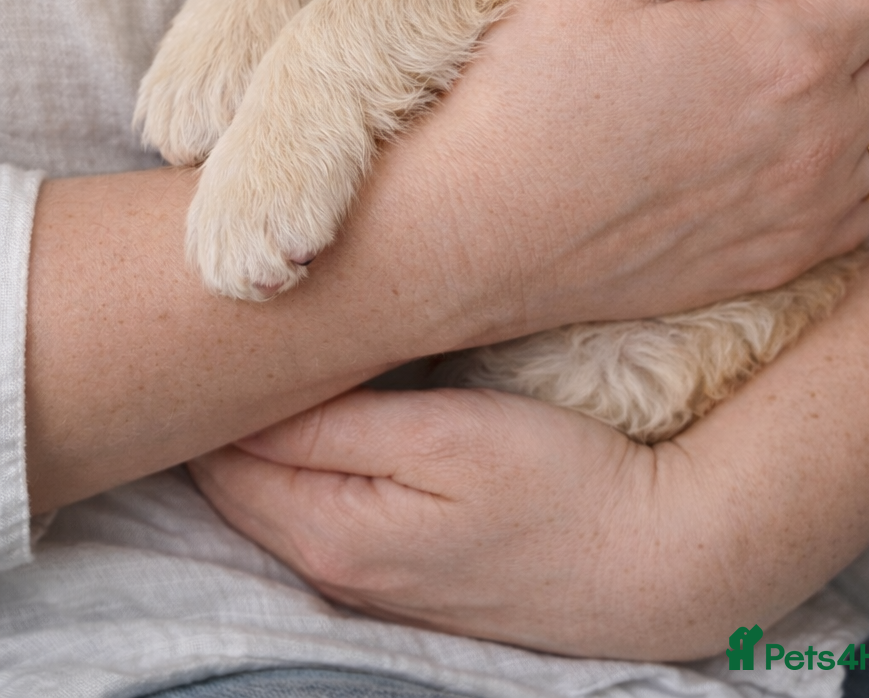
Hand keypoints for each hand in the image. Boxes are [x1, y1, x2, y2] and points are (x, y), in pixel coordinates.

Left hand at [191, 255, 868, 659]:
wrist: (657, 558)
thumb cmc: (559, 485)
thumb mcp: (443, 441)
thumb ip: (332, 425)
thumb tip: (242, 393)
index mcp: (329, 530)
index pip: (219, 451)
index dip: (208, 377)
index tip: (211, 304)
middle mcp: (333, 562)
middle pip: (237, 472)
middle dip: (227, 398)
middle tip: (236, 307)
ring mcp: (369, 568)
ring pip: (278, 483)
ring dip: (269, 419)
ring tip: (279, 338)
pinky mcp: (405, 561)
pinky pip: (321, 496)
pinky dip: (307, 446)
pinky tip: (331, 396)